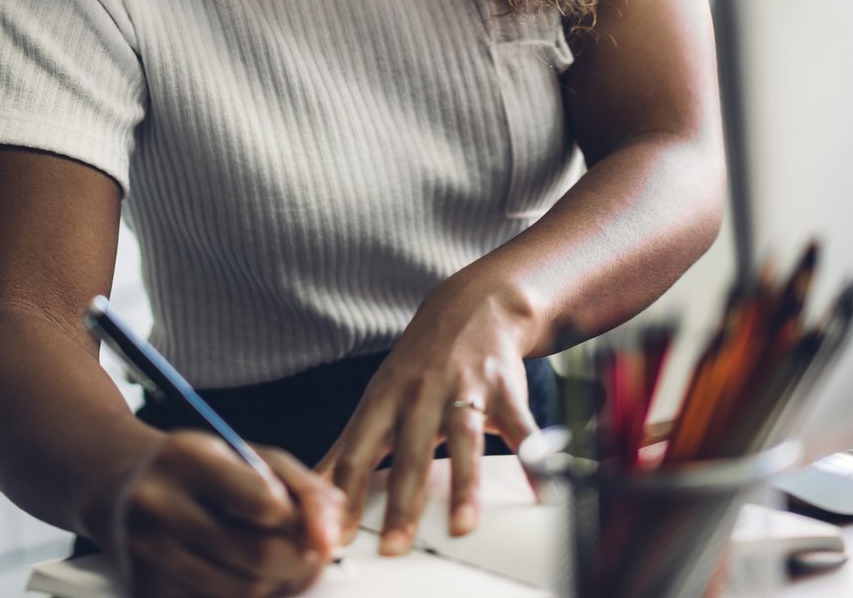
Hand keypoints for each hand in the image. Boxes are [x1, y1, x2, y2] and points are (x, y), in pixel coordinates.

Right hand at [108, 431, 343, 597]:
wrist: (118, 486)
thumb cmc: (195, 468)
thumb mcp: (246, 454)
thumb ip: (301, 485)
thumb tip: (333, 531)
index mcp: (188, 459)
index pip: (265, 504)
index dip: (301, 522)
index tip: (312, 526)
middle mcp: (160, 506)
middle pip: (257, 558)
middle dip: (301, 564)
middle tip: (314, 557)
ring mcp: (146, 552)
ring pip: (240, 592)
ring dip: (278, 586)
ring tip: (283, 565)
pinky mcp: (143, 588)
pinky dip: (244, 597)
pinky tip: (246, 576)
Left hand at [316, 276, 542, 555]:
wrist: (472, 307)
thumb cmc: (418, 366)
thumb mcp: (376, 400)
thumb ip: (347, 449)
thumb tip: (310, 491)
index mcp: (382, 404)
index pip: (357, 455)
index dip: (346, 496)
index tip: (339, 536)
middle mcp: (420, 396)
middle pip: (409, 455)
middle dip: (402, 502)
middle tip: (395, 546)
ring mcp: (464, 390)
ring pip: (463, 441)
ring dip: (464, 485)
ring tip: (462, 524)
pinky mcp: (504, 389)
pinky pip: (520, 428)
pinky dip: (533, 459)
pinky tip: (542, 489)